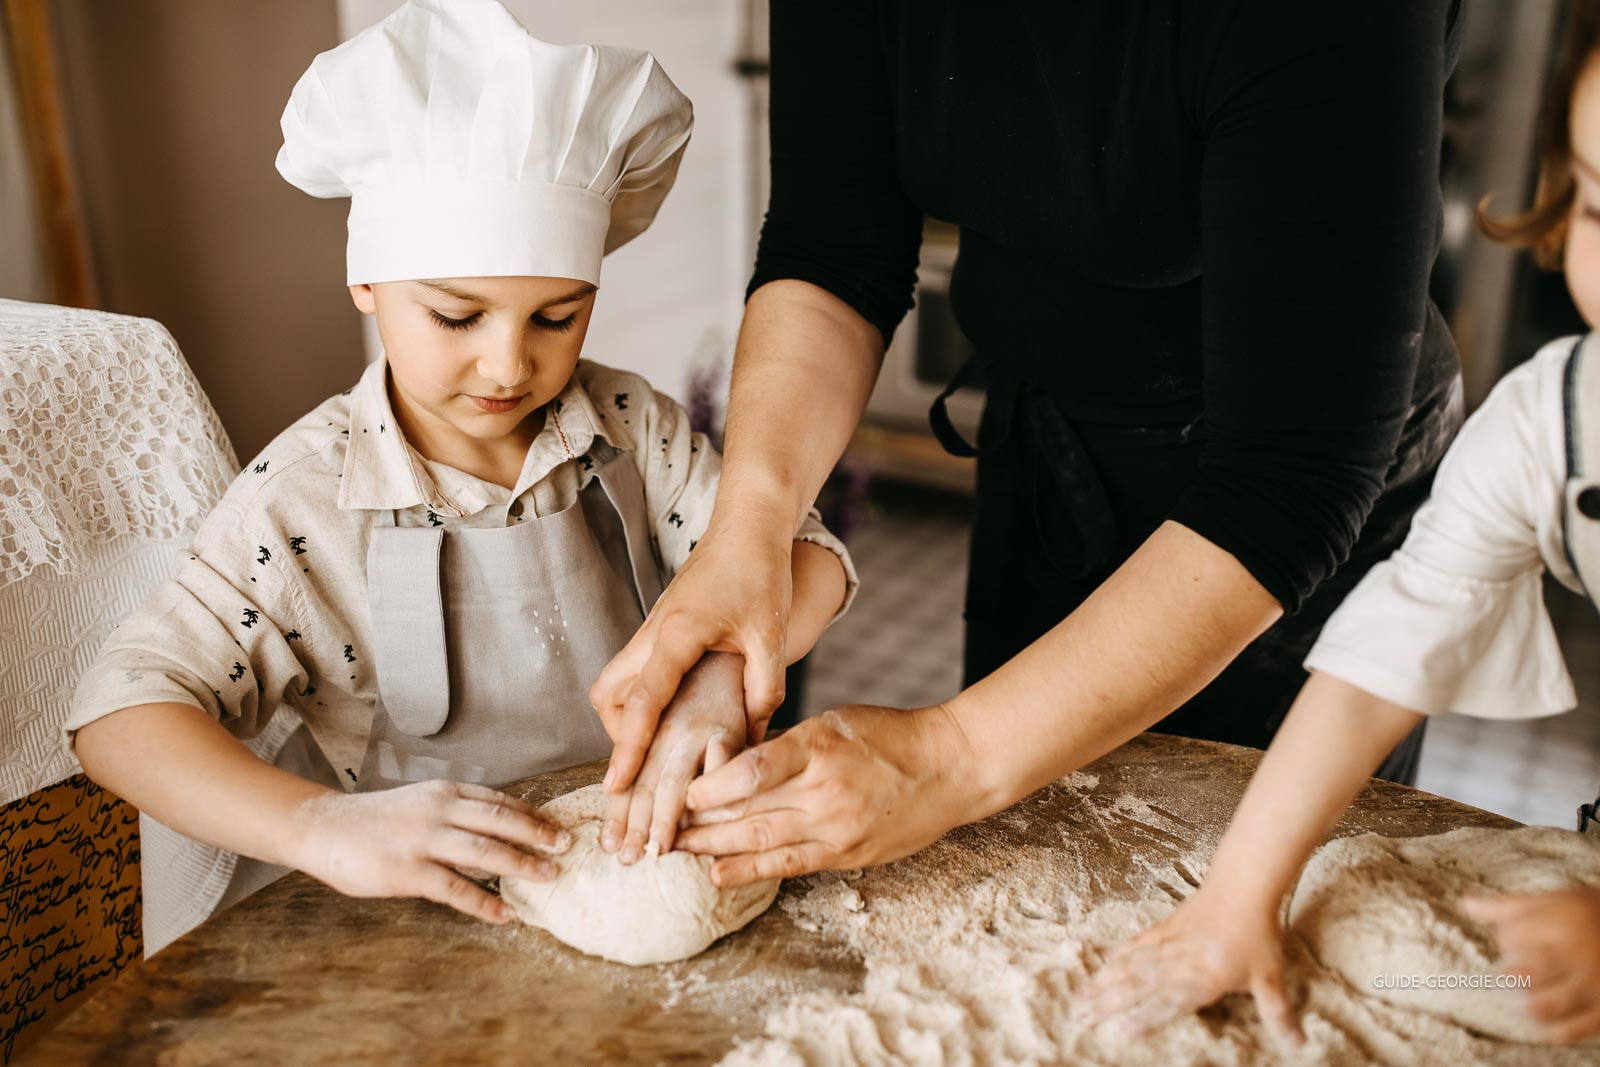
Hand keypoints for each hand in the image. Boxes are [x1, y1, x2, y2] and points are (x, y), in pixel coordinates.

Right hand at [292, 779, 571, 922]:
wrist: (323, 827)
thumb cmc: (375, 820)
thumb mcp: (421, 804)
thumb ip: (456, 815)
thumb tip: (499, 835)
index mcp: (445, 792)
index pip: (500, 801)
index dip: (534, 814)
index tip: (560, 826)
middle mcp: (439, 810)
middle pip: (501, 820)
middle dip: (539, 834)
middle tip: (567, 846)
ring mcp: (424, 840)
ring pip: (485, 852)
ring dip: (522, 865)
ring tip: (549, 876)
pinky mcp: (408, 871)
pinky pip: (456, 889)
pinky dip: (485, 904)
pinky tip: (505, 915)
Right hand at [590, 505, 794, 796]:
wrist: (749, 523)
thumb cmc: (760, 571)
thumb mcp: (769, 636)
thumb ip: (762, 691)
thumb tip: (752, 743)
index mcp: (677, 634)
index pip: (643, 700)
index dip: (629, 747)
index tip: (615, 784)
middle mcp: (653, 632)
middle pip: (609, 694)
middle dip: (618, 734)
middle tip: (641, 765)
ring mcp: (652, 629)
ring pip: (616, 682)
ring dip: (627, 715)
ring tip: (655, 747)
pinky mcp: (660, 627)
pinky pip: (634, 671)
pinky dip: (640, 698)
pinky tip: (671, 715)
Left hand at [601, 651, 746, 862]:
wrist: (731, 648)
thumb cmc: (697, 687)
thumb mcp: (667, 716)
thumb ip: (653, 751)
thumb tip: (630, 795)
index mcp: (651, 731)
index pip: (629, 779)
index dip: (618, 815)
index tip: (608, 846)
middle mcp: (669, 732)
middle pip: (646, 786)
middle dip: (636, 826)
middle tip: (628, 860)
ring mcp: (699, 731)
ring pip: (677, 781)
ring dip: (667, 820)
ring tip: (659, 850)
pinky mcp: (731, 729)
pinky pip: (723, 769)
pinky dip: (718, 797)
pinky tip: (712, 824)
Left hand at [674, 703, 981, 886]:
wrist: (950, 768)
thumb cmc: (889, 735)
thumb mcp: (835, 721)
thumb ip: (788, 744)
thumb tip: (735, 761)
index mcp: (819, 747)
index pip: (753, 770)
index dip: (711, 786)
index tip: (681, 790)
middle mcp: (825, 789)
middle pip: (749, 811)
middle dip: (699, 821)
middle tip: (661, 826)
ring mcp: (837, 827)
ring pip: (763, 842)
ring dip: (714, 849)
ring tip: (678, 851)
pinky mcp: (847, 854)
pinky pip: (791, 865)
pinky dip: (751, 871)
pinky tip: (719, 875)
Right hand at [1082, 887, 1302, 1047]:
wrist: (1242, 888)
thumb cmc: (1257, 934)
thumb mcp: (1270, 977)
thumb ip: (1277, 1014)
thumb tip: (1298, 1046)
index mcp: (1200, 980)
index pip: (1165, 1005)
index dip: (1141, 1020)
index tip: (1117, 1035)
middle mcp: (1177, 963)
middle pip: (1135, 987)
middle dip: (1106, 1004)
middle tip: (1080, 1019)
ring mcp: (1167, 944)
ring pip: (1128, 966)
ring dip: (1102, 982)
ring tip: (1080, 998)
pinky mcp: (1164, 928)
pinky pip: (1135, 945)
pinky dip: (1117, 956)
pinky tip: (1104, 963)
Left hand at [1464, 885, 1599, 1043]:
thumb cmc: (1583, 914)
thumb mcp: (1548, 902)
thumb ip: (1506, 908)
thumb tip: (1465, 905)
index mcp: (1560, 925)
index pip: (1512, 938)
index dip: (1507, 941)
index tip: (1514, 943)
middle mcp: (1578, 955)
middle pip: (1525, 973)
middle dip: (1510, 974)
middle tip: (1510, 973)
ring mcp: (1592, 984)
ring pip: (1545, 1005)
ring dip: (1525, 1006)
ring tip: (1521, 1001)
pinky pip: (1571, 1030)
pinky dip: (1551, 1030)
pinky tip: (1543, 1024)